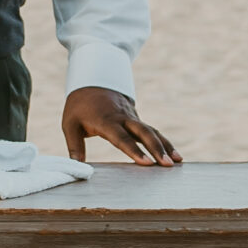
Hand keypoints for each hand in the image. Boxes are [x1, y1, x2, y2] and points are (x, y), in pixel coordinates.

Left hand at [61, 87, 179, 166]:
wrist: (92, 80)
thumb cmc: (79, 105)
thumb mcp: (70, 123)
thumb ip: (74, 146)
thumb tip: (77, 167)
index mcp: (106, 121)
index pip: (122, 138)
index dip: (134, 150)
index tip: (147, 163)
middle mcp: (123, 118)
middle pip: (144, 132)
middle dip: (157, 148)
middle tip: (167, 165)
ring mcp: (132, 118)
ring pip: (152, 131)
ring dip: (165, 145)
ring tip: (177, 161)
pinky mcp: (137, 119)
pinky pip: (152, 131)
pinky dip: (164, 142)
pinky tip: (174, 155)